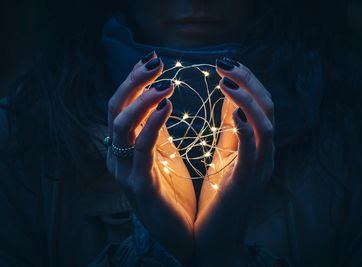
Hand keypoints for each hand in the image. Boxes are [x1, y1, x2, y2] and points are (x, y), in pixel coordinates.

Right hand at [106, 54, 195, 263]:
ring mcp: (125, 171)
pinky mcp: (139, 185)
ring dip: (142, 100)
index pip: (121, 105)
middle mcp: (118, 156)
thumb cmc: (172, 192)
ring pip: (121, 125)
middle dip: (133, 82)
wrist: (179, 233)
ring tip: (164, 83)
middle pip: (115, 109)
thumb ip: (157, 130)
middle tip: (155, 63)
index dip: (133, 81)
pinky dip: (152, 124)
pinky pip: (141, 148)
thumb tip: (161, 100)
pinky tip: (167, 106)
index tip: (152, 60)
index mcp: (125, 147)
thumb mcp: (164, 154)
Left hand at [195, 59, 274, 265]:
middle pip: (267, 108)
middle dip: (248, 82)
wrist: (217, 236)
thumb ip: (231, 128)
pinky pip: (253, 153)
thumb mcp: (225, 154)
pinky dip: (247, 130)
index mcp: (258, 145)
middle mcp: (265, 153)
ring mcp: (259, 168)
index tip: (225, 64)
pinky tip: (233, 114)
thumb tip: (228, 98)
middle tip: (224, 65)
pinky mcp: (246, 183)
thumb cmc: (221, 194)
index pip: (261, 104)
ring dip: (247, 101)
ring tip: (225, 82)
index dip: (247, 80)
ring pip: (266, 126)